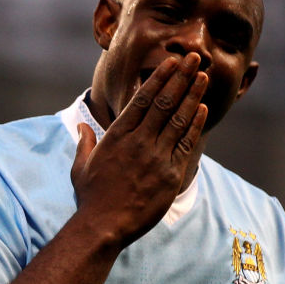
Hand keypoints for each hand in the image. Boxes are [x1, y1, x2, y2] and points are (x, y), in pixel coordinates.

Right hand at [70, 53, 208, 247]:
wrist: (104, 225)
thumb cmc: (91, 197)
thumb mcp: (81, 166)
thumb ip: (85, 143)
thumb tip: (82, 128)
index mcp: (118, 135)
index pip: (143, 99)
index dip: (160, 78)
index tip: (171, 62)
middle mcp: (139, 141)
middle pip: (165, 102)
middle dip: (181, 77)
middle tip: (195, 58)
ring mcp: (156, 157)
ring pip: (179, 119)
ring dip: (193, 94)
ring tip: (203, 76)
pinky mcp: (170, 174)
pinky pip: (186, 143)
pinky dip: (195, 124)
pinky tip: (203, 108)